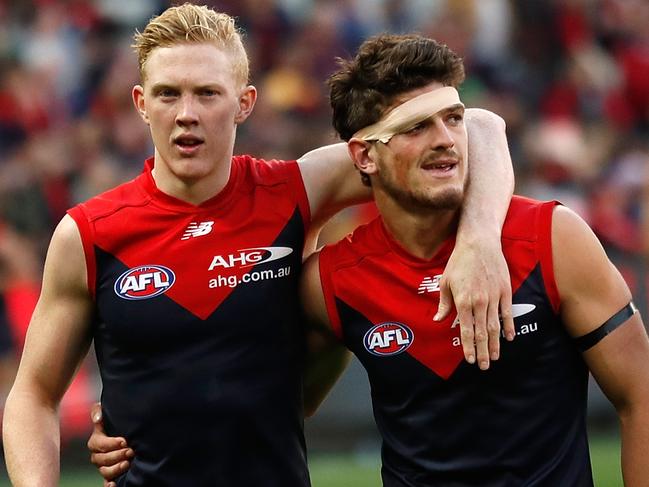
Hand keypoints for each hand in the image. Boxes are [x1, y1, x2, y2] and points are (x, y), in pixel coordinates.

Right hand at [87, 402, 133, 485]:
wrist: (131, 432)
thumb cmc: (119, 421)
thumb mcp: (109, 415)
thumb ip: (99, 411)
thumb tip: (98, 418)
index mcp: (97, 441)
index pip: (98, 444)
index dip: (111, 443)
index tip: (125, 440)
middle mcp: (99, 455)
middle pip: (101, 459)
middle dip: (116, 455)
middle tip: (131, 451)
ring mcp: (105, 466)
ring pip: (105, 471)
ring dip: (115, 469)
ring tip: (128, 463)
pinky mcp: (112, 475)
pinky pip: (107, 482)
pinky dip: (110, 485)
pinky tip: (114, 484)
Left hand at [434, 238, 514, 369]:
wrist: (479, 243)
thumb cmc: (459, 262)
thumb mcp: (445, 282)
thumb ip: (444, 304)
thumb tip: (437, 320)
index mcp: (463, 301)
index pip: (467, 330)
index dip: (469, 347)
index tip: (470, 360)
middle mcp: (479, 301)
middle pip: (482, 332)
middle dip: (482, 351)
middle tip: (484, 366)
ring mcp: (494, 296)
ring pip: (495, 326)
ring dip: (495, 343)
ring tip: (494, 357)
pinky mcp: (505, 290)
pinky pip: (507, 312)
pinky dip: (509, 326)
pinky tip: (509, 338)